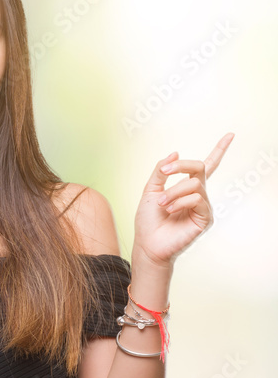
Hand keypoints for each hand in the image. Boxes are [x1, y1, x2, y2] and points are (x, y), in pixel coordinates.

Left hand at [133, 133, 234, 268]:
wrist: (148, 242)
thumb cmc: (148, 219)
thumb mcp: (150, 190)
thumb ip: (161, 171)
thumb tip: (175, 152)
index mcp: (186, 187)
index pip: (207, 166)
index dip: (219, 150)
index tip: (230, 135)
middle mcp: (198, 194)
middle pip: (200, 167)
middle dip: (181, 166)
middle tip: (165, 171)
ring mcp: (204, 206)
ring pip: (194, 184)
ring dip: (173, 192)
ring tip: (162, 204)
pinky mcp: (206, 218)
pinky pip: (197, 199)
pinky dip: (180, 202)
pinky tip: (170, 210)